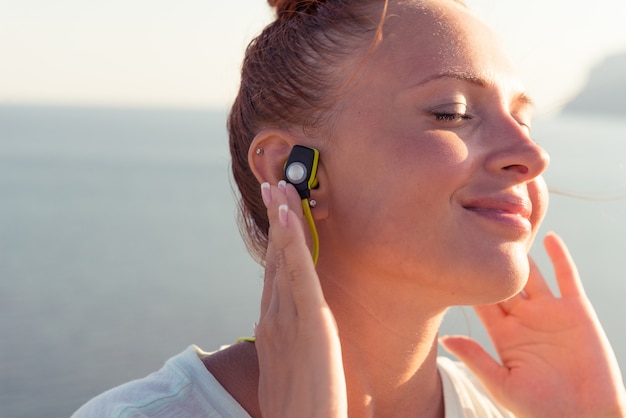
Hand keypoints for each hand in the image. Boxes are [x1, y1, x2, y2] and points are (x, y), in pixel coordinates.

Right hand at [254, 181, 346, 417]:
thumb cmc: (299, 406)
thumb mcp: (290, 368)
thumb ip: (288, 343)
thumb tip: (289, 332)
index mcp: (273, 324)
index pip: (275, 272)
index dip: (277, 240)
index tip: (278, 214)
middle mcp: (275, 314)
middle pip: (275, 257)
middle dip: (275, 221)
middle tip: (273, 186)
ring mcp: (287, 316)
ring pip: (284, 258)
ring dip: (282, 220)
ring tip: (280, 188)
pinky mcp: (309, 321)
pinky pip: (300, 273)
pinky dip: (293, 243)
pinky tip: (290, 217)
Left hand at [441, 232, 625, 417]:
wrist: (585, 417)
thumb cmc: (540, 408)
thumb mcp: (502, 384)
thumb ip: (476, 358)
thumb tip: (443, 338)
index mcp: (503, 333)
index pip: (482, 300)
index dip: (468, 280)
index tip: (451, 258)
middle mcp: (524, 318)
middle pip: (504, 281)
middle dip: (492, 261)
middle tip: (474, 230)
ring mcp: (550, 312)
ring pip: (532, 275)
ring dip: (521, 254)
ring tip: (506, 226)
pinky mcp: (576, 311)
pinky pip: (567, 278)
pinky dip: (560, 257)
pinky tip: (550, 237)